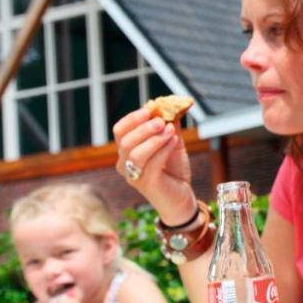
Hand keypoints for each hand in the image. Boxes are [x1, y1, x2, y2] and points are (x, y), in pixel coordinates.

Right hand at [112, 107, 195, 223]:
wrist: (182, 197)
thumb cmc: (174, 170)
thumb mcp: (173, 143)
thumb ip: (170, 126)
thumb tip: (172, 105)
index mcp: (127, 151)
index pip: (120, 131)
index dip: (132, 119)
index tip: (149, 110)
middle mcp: (125, 164)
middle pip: (125, 141)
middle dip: (143, 128)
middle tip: (161, 121)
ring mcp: (133, 176)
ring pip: (135, 153)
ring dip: (154, 139)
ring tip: (170, 131)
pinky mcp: (146, 184)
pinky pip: (151, 164)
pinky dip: (163, 150)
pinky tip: (174, 141)